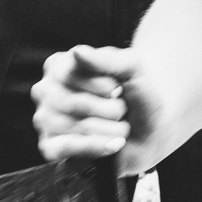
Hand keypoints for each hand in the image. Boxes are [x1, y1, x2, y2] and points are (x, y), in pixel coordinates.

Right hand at [32, 45, 162, 174]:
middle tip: (123, 109)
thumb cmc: (140, 93)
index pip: (71, 74)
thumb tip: (77, 53)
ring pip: (72, 126)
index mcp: (61, 65)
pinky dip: (95, 146)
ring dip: (109, 129)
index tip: (120, 89)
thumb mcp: (133, 68)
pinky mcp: (52, 147)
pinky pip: (65, 148)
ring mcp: (46, 119)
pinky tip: (115, 144)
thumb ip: (107, 60)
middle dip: (110, 109)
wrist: (155, 129)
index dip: (103, 85)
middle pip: (72, 103)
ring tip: (121, 125)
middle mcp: (47, 90)